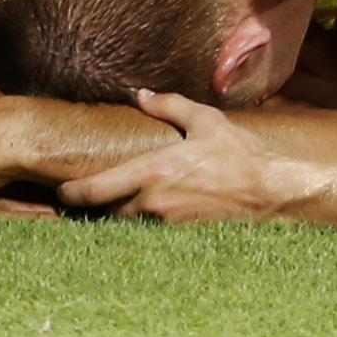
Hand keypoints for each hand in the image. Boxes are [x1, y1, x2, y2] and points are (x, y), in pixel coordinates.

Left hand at [60, 90, 321, 222]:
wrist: (273, 193)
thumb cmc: (241, 154)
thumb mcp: (206, 121)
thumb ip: (170, 106)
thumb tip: (140, 94)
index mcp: (154, 171)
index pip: (96, 190)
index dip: (72, 194)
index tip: (62, 192)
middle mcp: (154, 202)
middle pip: (104, 214)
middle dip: (92, 209)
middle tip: (80, 203)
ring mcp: (167, 227)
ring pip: (126, 228)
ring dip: (115, 220)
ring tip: (108, 212)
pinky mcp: (182, 242)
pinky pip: (149, 239)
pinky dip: (140, 233)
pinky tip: (141, 226)